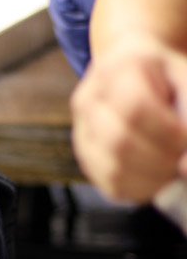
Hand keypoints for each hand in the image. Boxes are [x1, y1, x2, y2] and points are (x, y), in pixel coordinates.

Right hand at [70, 38, 186, 201]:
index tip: (186, 138)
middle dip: (162, 159)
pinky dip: (144, 188)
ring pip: (113, 169)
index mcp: (113, 71)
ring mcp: (82, 131)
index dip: (167, 132)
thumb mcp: (184, 79)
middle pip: (119, 142)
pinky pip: (112, 185)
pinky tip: (158, 174)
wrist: (136, 75)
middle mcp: (88, 100)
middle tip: (181, 154)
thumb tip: (185, 169)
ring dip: (155, 177)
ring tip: (172, 164)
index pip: (134, 108)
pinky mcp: (86, 158)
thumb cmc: (165, 78)